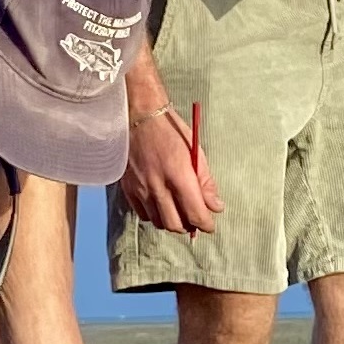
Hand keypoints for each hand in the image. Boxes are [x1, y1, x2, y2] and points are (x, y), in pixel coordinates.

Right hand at [118, 106, 219, 235]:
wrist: (139, 116)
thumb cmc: (171, 131)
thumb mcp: (195, 152)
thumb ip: (206, 182)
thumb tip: (215, 206)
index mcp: (179, 174)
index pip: (195, 213)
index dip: (206, 224)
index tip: (210, 224)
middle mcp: (158, 185)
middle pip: (176, 224)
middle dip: (190, 226)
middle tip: (195, 218)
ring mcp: (141, 189)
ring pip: (159, 223)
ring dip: (172, 222)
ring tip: (179, 211)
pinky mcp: (128, 189)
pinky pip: (143, 215)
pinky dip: (155, 216)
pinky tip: (162, 205)